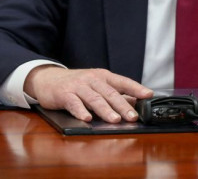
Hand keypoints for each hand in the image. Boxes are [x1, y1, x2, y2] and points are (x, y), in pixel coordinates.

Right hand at [24, 66, 152, 122]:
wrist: (48, 78)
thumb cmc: (77, 84)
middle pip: (110, 93)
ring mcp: (78, 86)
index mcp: (103, 76)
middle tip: (133, 117)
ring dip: (105, 110)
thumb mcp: (97, 85)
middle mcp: (93, 79)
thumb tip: (135, 103)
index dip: (136, 88)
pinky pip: (74, 104)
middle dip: (123, 106)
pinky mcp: (65, 94)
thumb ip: (114, 93)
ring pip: (95, 99)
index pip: (123, 82)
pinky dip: (81, 111)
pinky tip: (87, 119)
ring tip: (115, 120)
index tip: (149, 95)